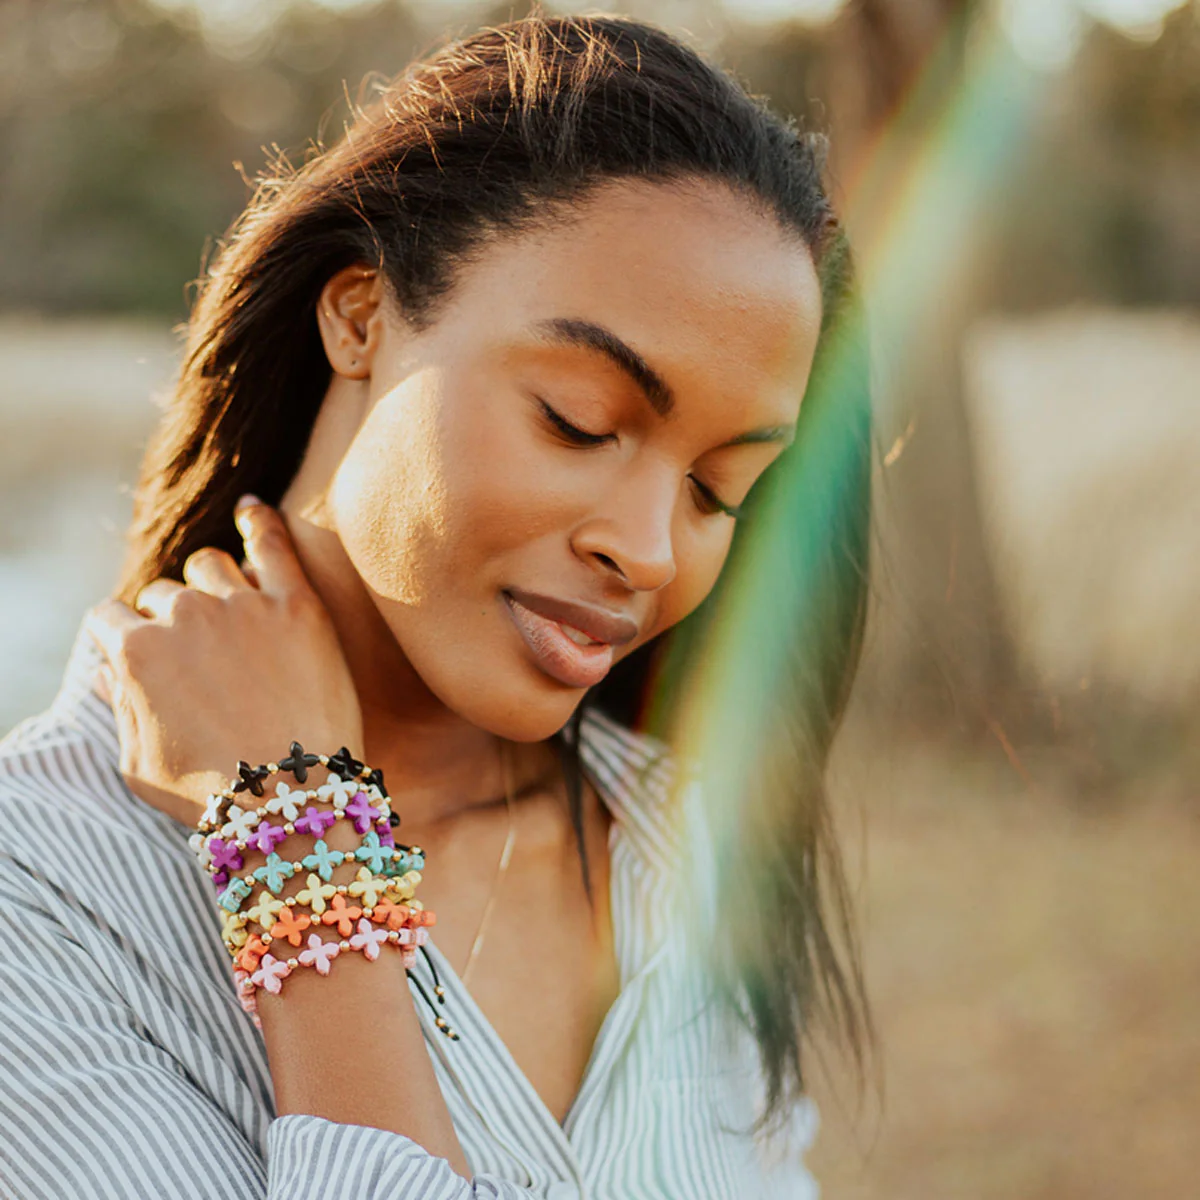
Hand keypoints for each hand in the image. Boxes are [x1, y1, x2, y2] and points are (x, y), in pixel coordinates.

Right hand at [84, 497, 363, 827]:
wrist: (294, 798)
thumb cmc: (213, 796)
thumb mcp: (141, 765)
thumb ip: (121, 708)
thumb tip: (107, 671)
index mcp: (136, 651)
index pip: (110, 618)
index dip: (123, 635)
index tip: (143, 651)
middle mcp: (183, 616)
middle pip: (164, 593)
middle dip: (173, 618)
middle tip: (203, 655)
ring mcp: (242, 604)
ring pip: (210, 564)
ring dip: (210, 582)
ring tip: (229, 609)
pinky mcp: (297, 603)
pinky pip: (272, 542)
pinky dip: (258, 522)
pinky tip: (252, 511)